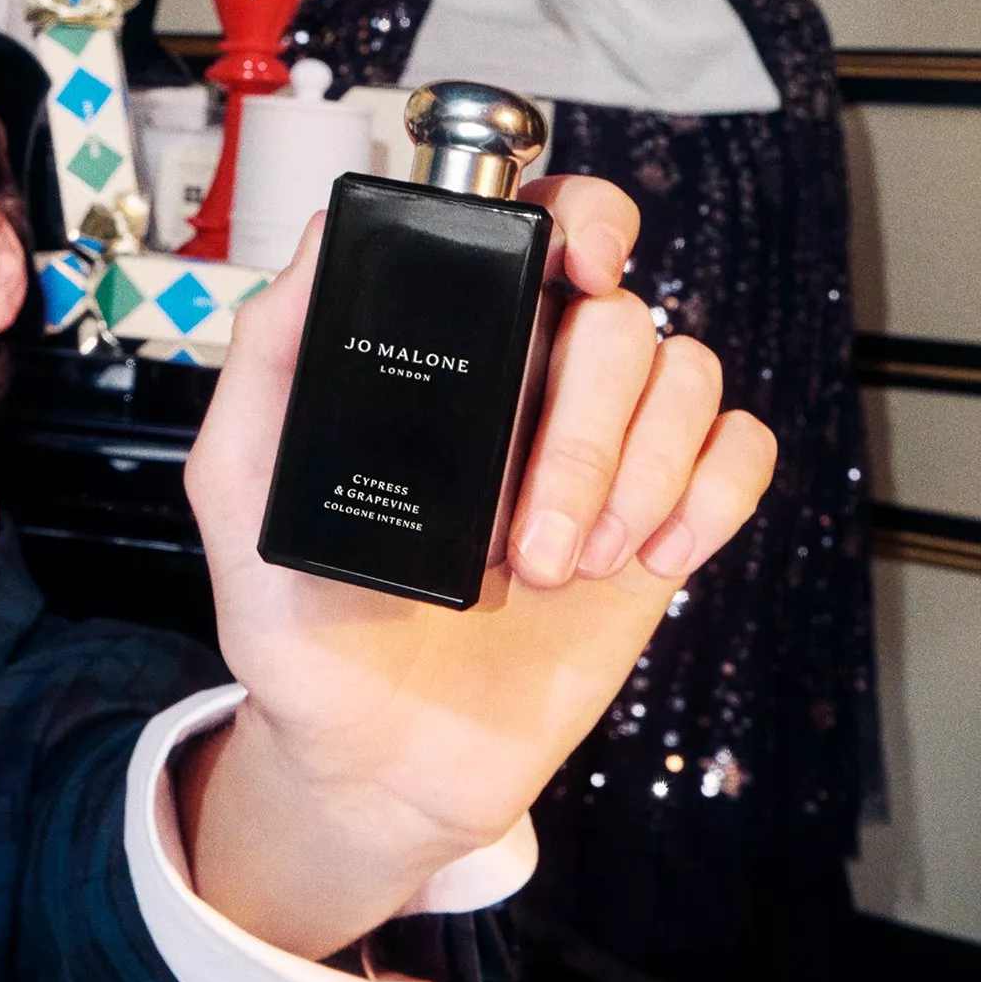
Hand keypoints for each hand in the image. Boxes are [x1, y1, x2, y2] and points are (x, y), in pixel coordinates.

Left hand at [174, 177, 776, 953]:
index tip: (580, 269)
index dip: (584, 222)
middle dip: (585, 425)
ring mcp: (607, 450)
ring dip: (637, 473)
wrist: (371, 760)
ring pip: (688, 375)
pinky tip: (647, 560)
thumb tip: (328, 236)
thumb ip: (273, 357)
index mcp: (453, 351)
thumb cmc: (299, 624)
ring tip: (560, 569)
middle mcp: (538, 381)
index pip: (542, 230)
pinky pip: (740, 452)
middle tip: (528, 535)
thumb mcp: (240, 485)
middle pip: (620, 316)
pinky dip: (710, 497)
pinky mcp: (658, 521)